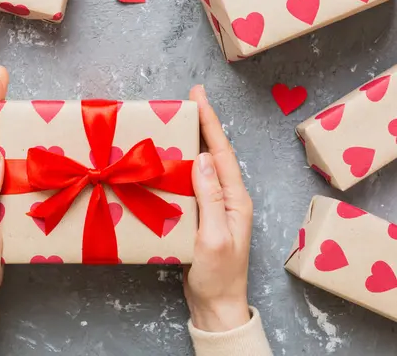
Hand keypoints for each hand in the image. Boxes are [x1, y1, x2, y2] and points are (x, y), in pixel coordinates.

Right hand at [184, 86, 253, 331]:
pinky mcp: (198, 216)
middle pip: (212, 154)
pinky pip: (188, 185)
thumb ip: (211, 198)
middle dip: (200, 126)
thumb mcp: (214, 237)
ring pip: (199, 168)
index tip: (198, 96)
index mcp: (235, 199)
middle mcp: (226, 198)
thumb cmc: (218, 275)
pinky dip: (177, 170)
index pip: (222, 153)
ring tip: (172, 125)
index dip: (210, 122)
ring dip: (187, 145)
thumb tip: (204, 158)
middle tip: (183, 102)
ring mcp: (212, 207)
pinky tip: (164, 163)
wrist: (215, 304)